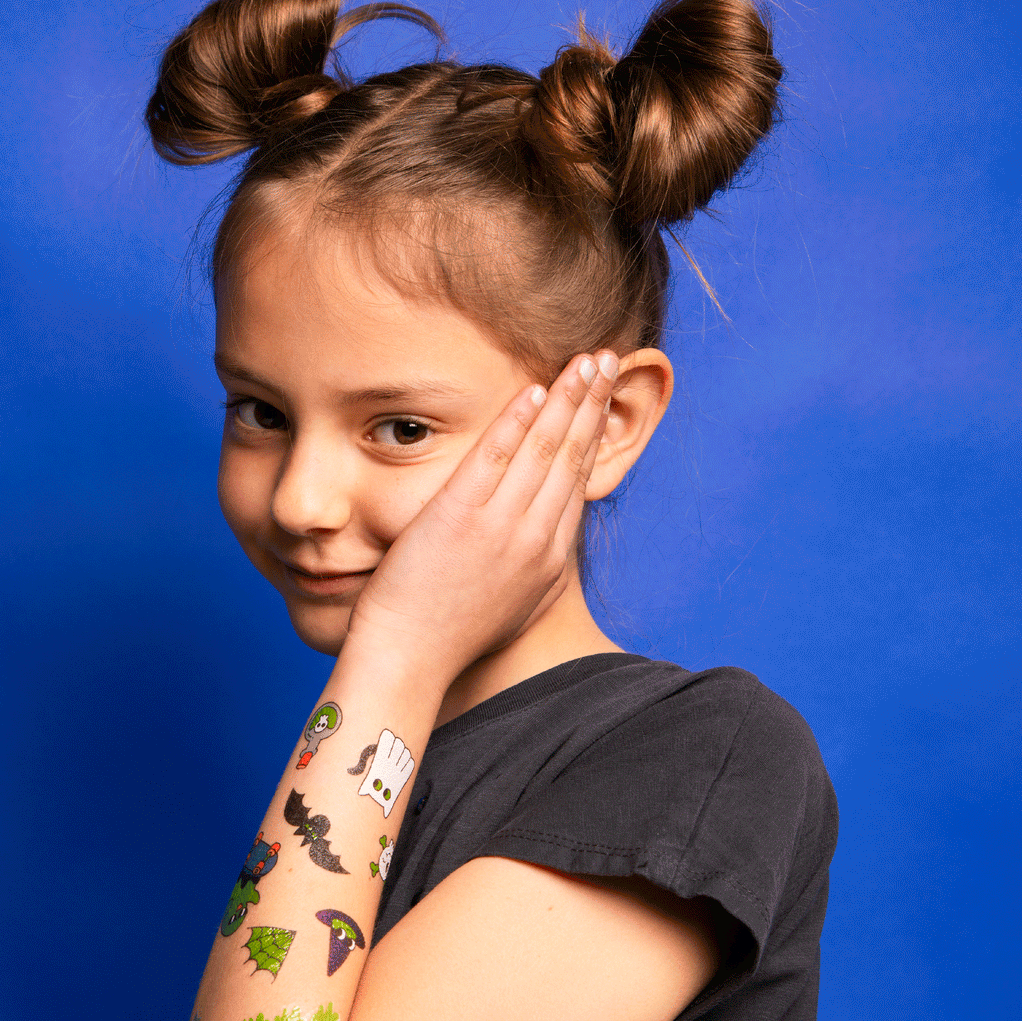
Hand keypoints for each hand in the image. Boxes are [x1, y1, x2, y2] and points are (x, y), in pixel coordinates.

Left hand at [345, 349, 618, 684]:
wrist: (410, 660)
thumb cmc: (448, 638)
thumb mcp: (512, 606)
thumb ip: (534, 569)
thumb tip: (548, 543)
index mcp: (547, 561)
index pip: (577, 483)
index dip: (594, 435)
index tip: (604, 399)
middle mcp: (534, 540)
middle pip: (573, 458)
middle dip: (594, 403)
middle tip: (611, 360)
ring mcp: (499, 527)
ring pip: (544, 449)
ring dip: (569, 399)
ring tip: (589, 360)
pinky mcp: (460, 517)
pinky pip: (495, 457)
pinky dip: (516, 420)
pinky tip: (535, 389)